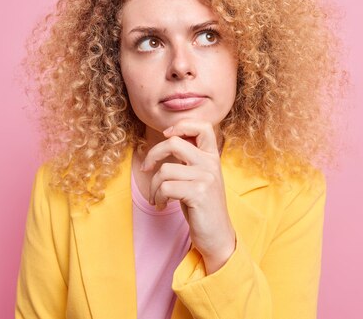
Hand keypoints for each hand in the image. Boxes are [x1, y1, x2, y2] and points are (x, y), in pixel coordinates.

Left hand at [141, 119, 235, 273]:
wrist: (217, 236)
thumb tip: (168, 137)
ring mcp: (206, 177)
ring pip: (164, 170)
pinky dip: (157, 197)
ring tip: (157, 198)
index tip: (166, 135)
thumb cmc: (201, 206)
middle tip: (146, 168)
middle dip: (152, 155)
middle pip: (174, 142)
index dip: (181, 125)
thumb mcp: (197, 177)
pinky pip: (165, 187)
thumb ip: (189, 158)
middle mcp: (211, 163)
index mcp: (212, 156)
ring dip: (153, 187)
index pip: (202, 126)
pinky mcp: (199, 193)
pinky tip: (161, 205)